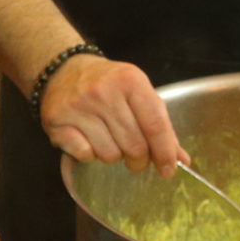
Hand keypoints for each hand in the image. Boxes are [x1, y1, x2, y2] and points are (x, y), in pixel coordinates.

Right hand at [42, 55, 187, 176]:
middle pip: (134, 146)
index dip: (165, 152)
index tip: (168, 169)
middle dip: (139, 160)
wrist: (65, 70)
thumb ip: (160, 125)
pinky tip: (88, 138)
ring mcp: (79, 106)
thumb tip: (182, 160)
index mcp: (130, 80)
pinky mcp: (58, 120)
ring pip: (110, 155)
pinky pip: (85, 155)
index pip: (155, 124)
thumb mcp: (138, 93)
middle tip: (136, 156)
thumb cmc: (109, 84)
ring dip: (114, 155)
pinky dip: (90, 153)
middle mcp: (104, 91)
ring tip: (109, 138)